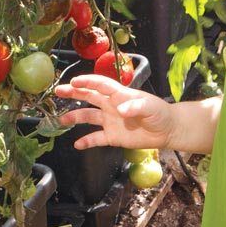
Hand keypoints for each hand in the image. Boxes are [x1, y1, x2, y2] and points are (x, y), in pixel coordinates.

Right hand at [55, 76, 173, 150]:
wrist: (166, 131)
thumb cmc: (159, 113)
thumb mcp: (150, 107)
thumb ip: (136, 106)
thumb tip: (121, 110)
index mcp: (120, 95)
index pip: (101, 85)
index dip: (87, 82)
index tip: (74, 82)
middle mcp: (111, 106)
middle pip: (89, 97)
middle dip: (74, 93)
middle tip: (59, 91)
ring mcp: (110, 121)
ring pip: (89, 117)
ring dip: (75, 117)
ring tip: (62, 120)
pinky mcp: (113, 137)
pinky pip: (96, 138)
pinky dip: (86, 141)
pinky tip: (77, 144)